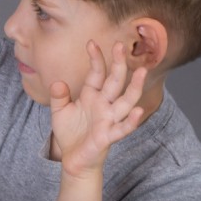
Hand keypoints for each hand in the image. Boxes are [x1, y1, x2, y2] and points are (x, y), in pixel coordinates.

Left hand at [49, 41, 146, 179]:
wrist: (73, 158)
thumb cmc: (70, 132)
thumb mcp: (59, 112)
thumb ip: (59, 97)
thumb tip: (57, 83)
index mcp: (92, 95)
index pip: (96, 73)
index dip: (95, 59)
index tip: (91, 43)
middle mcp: (104, 104)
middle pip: (115, 81)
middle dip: (118, 64)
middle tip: (120, 45)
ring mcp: (109, 119)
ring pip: (126, 101)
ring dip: (135, 87)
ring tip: (143, 72)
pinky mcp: (109, 136)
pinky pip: (123, 127)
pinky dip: (132, 121)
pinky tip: (138, 111)